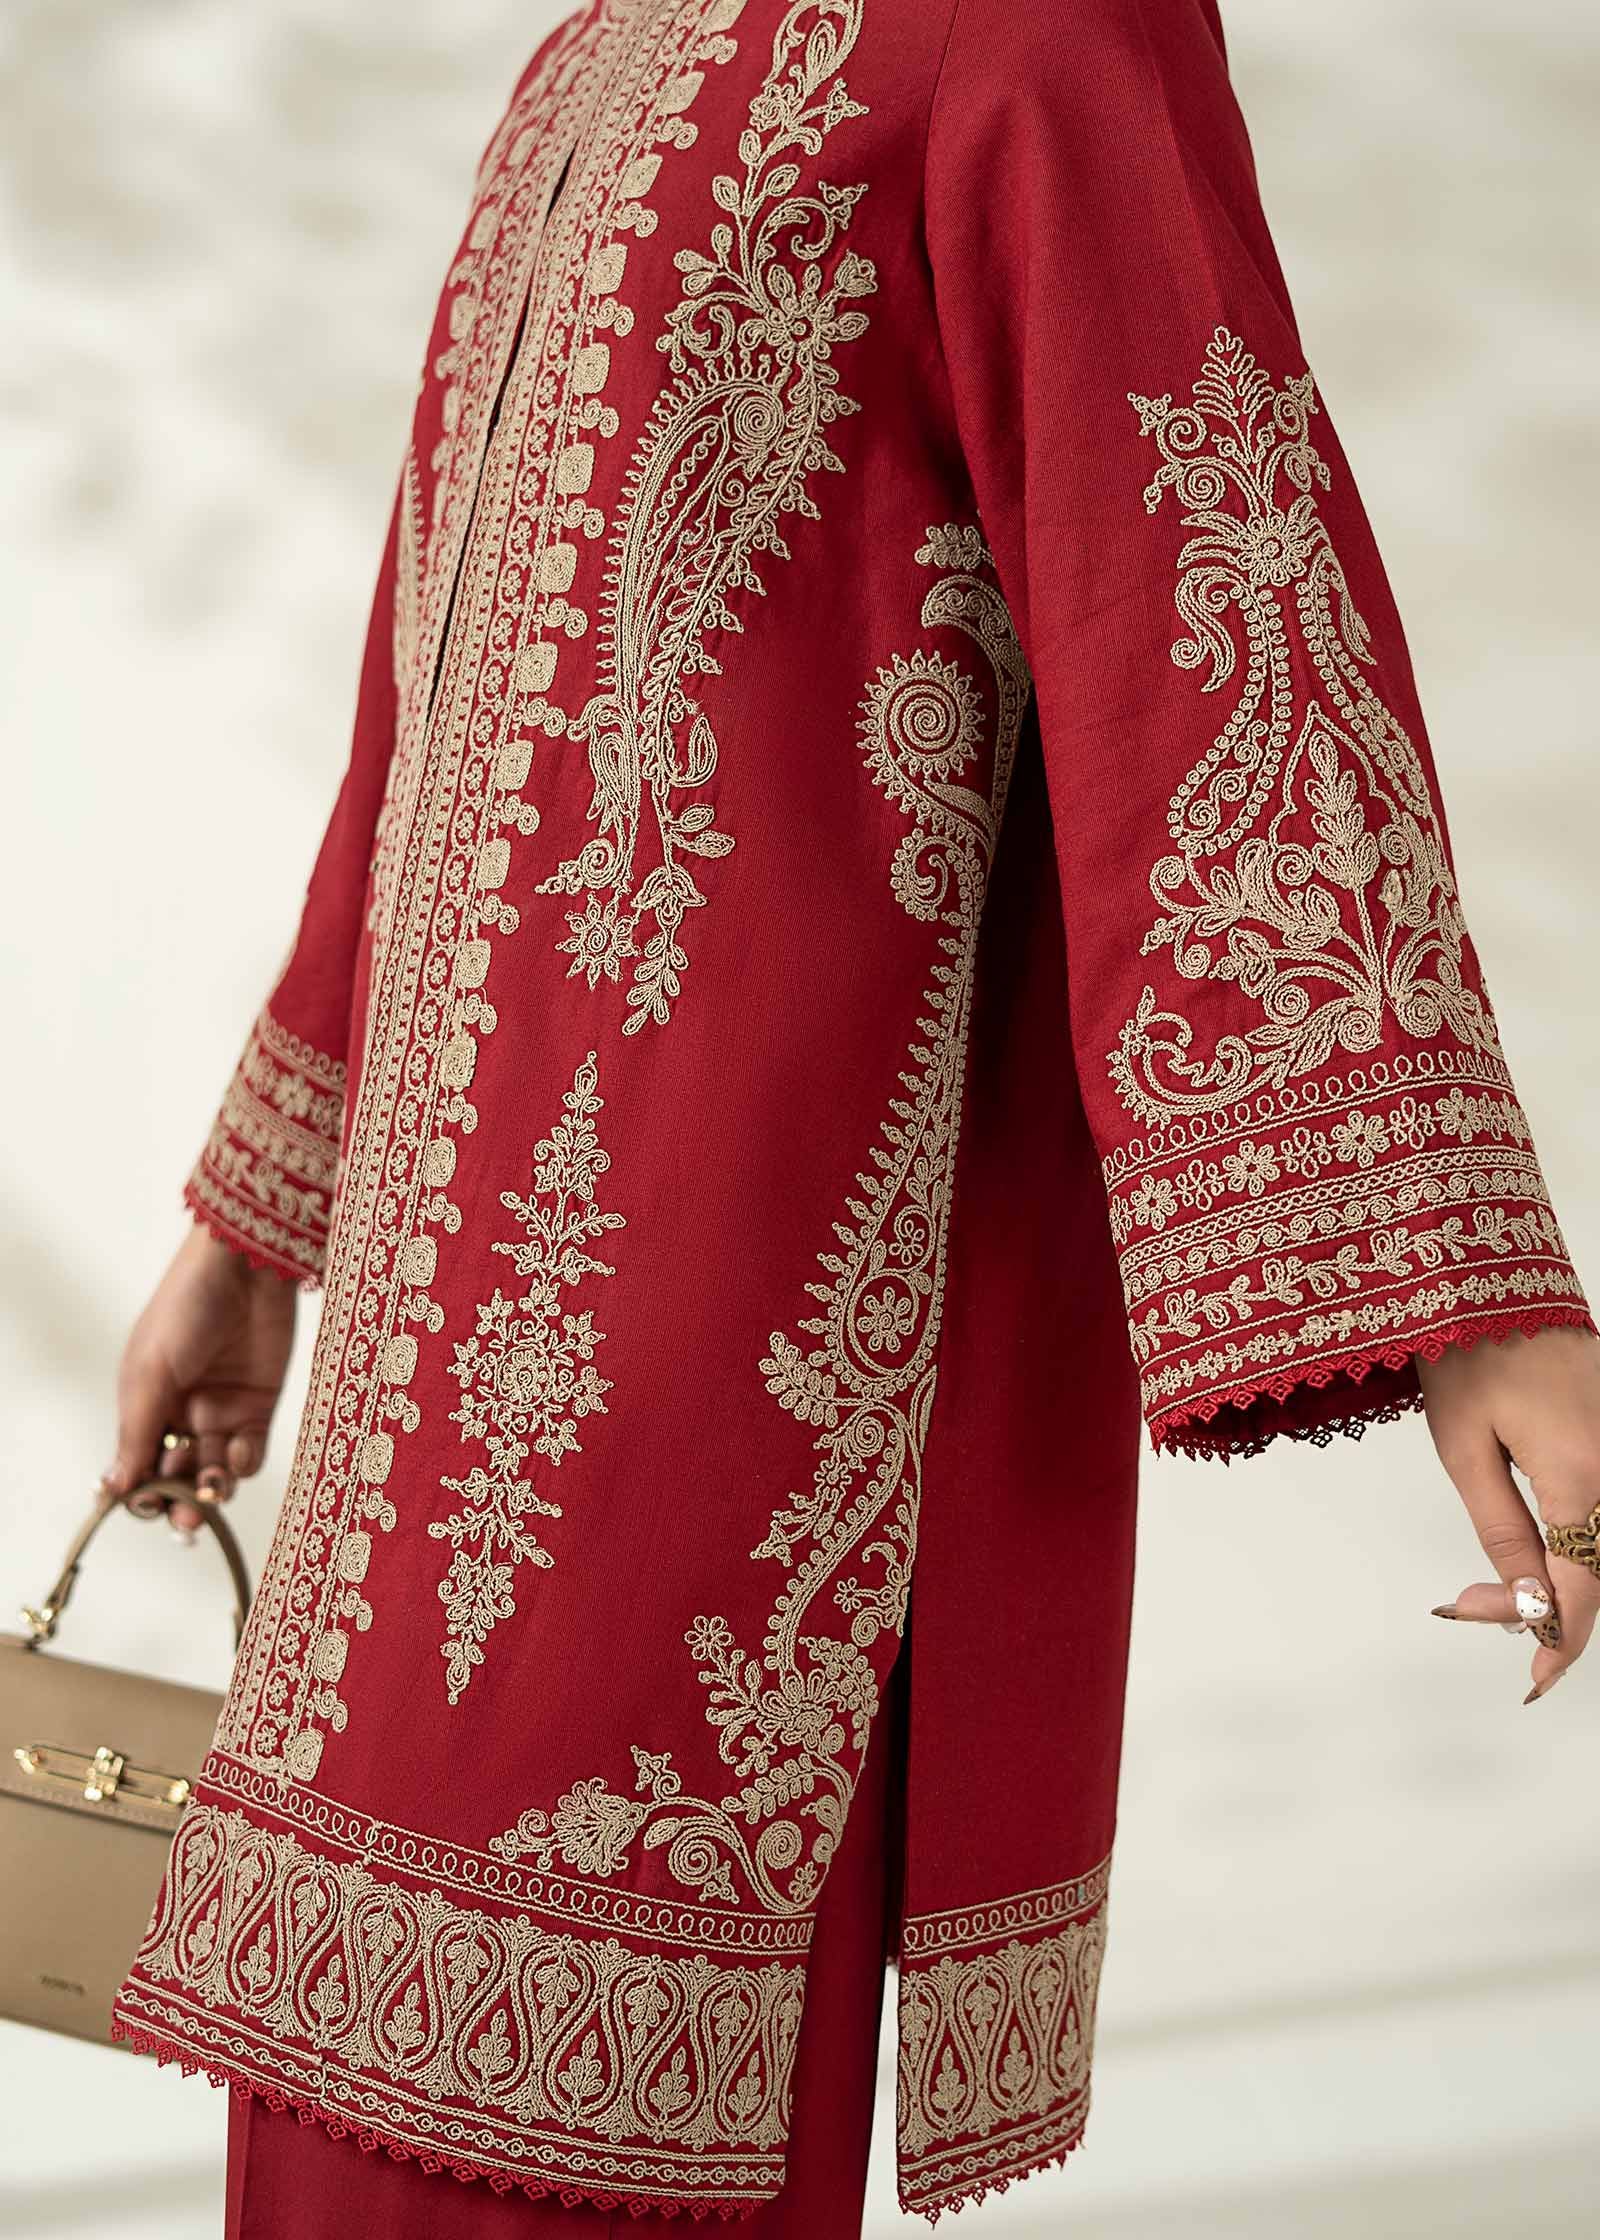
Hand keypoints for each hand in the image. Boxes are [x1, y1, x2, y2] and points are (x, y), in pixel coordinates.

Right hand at [104, 1225, 296, 1536]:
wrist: (244, 1269)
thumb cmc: (184, 1309)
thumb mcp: (151, 1372)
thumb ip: (137, 1431)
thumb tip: (113, 1488)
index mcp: (145, 1405)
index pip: (138, 1464)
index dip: (140, 1491)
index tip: (145, 1506)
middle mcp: (181, 1414)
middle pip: (177, 1475)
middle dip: (179, 1502)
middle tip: (185, 1518)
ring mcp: (221, 1411)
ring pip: (214, 1471)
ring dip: (211, 1488)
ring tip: (211, 1486)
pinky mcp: (259, 1405)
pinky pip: (250, 1452)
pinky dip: (243, 1463)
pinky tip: (237, 1452)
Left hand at [1419, 1323, 1599, 1702]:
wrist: (1490, 1274)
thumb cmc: (1467, 1349)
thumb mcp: (1464, 1447)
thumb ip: (1503, 1531)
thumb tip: (1524, 1606)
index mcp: (1583, 1473)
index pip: (1582, 1585)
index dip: (1558, 1637)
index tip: (1534, 1679)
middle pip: (1599, 1568)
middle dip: (1545, 1608)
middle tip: (1466, 1609)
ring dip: (1560, 1579)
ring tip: (1495, 1592)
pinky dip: (1576, 1544)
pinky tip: (1535, 1556)